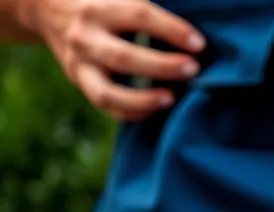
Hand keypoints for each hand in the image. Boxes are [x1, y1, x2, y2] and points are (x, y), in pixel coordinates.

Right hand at [20, 0, 204, 120]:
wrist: (49, 11)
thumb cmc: (100, 3)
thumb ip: (144, 11)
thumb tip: (192, 27)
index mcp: (99, 8)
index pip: (139, 16)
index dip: (171, 30)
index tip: (199, 43)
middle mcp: (86, 37)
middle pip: (124, 57)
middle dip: (161, 66)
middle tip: (192, 69)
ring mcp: (80, 65)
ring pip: (108, 92)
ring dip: (143, 100)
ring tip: (171, 99)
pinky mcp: (80, 83)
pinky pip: (105, 107)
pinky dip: (132, 113)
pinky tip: (155, 110)